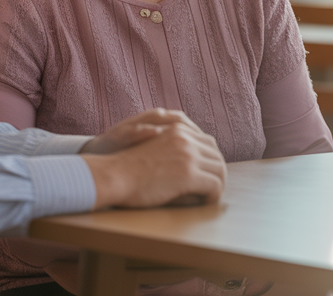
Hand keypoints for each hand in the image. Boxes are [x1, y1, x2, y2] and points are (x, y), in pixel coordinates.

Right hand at [82, 111, 225, 208]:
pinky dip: (213, 195)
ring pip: (219, 169)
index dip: (209, 158)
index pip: (206, 141)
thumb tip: (192, 168)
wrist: (113, 176)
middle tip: (212, 186)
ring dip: (217, 183)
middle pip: (216, 153)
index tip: (207, 173)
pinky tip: (205, 202)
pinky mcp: (188, 174)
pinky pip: (215, 185)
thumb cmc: (126, 169)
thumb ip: (172, 151)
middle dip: (216, 170)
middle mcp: (185, 138)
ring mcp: (188, 155)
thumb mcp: (152, 148)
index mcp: (176, 130)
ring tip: (209, 196)